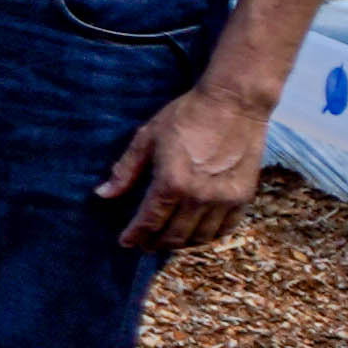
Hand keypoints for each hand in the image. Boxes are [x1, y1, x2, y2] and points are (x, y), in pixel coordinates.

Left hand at [99, 78, 275, 252]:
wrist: (234, 103)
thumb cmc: (186, 115)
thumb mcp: (147, 138)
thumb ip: (126, 170)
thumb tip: (103, 194)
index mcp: (171, 183)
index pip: (149, 222)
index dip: (135, 236)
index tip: (126, 242)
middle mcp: (199, 197)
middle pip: (174, 236)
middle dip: (155, 243)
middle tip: (145, 243)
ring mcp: (224, 199)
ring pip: (200, 237)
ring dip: (181, 243)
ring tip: (168, 239)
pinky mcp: (244, 196)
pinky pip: (225, 228)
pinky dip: (209, 236)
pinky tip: (197, 233)